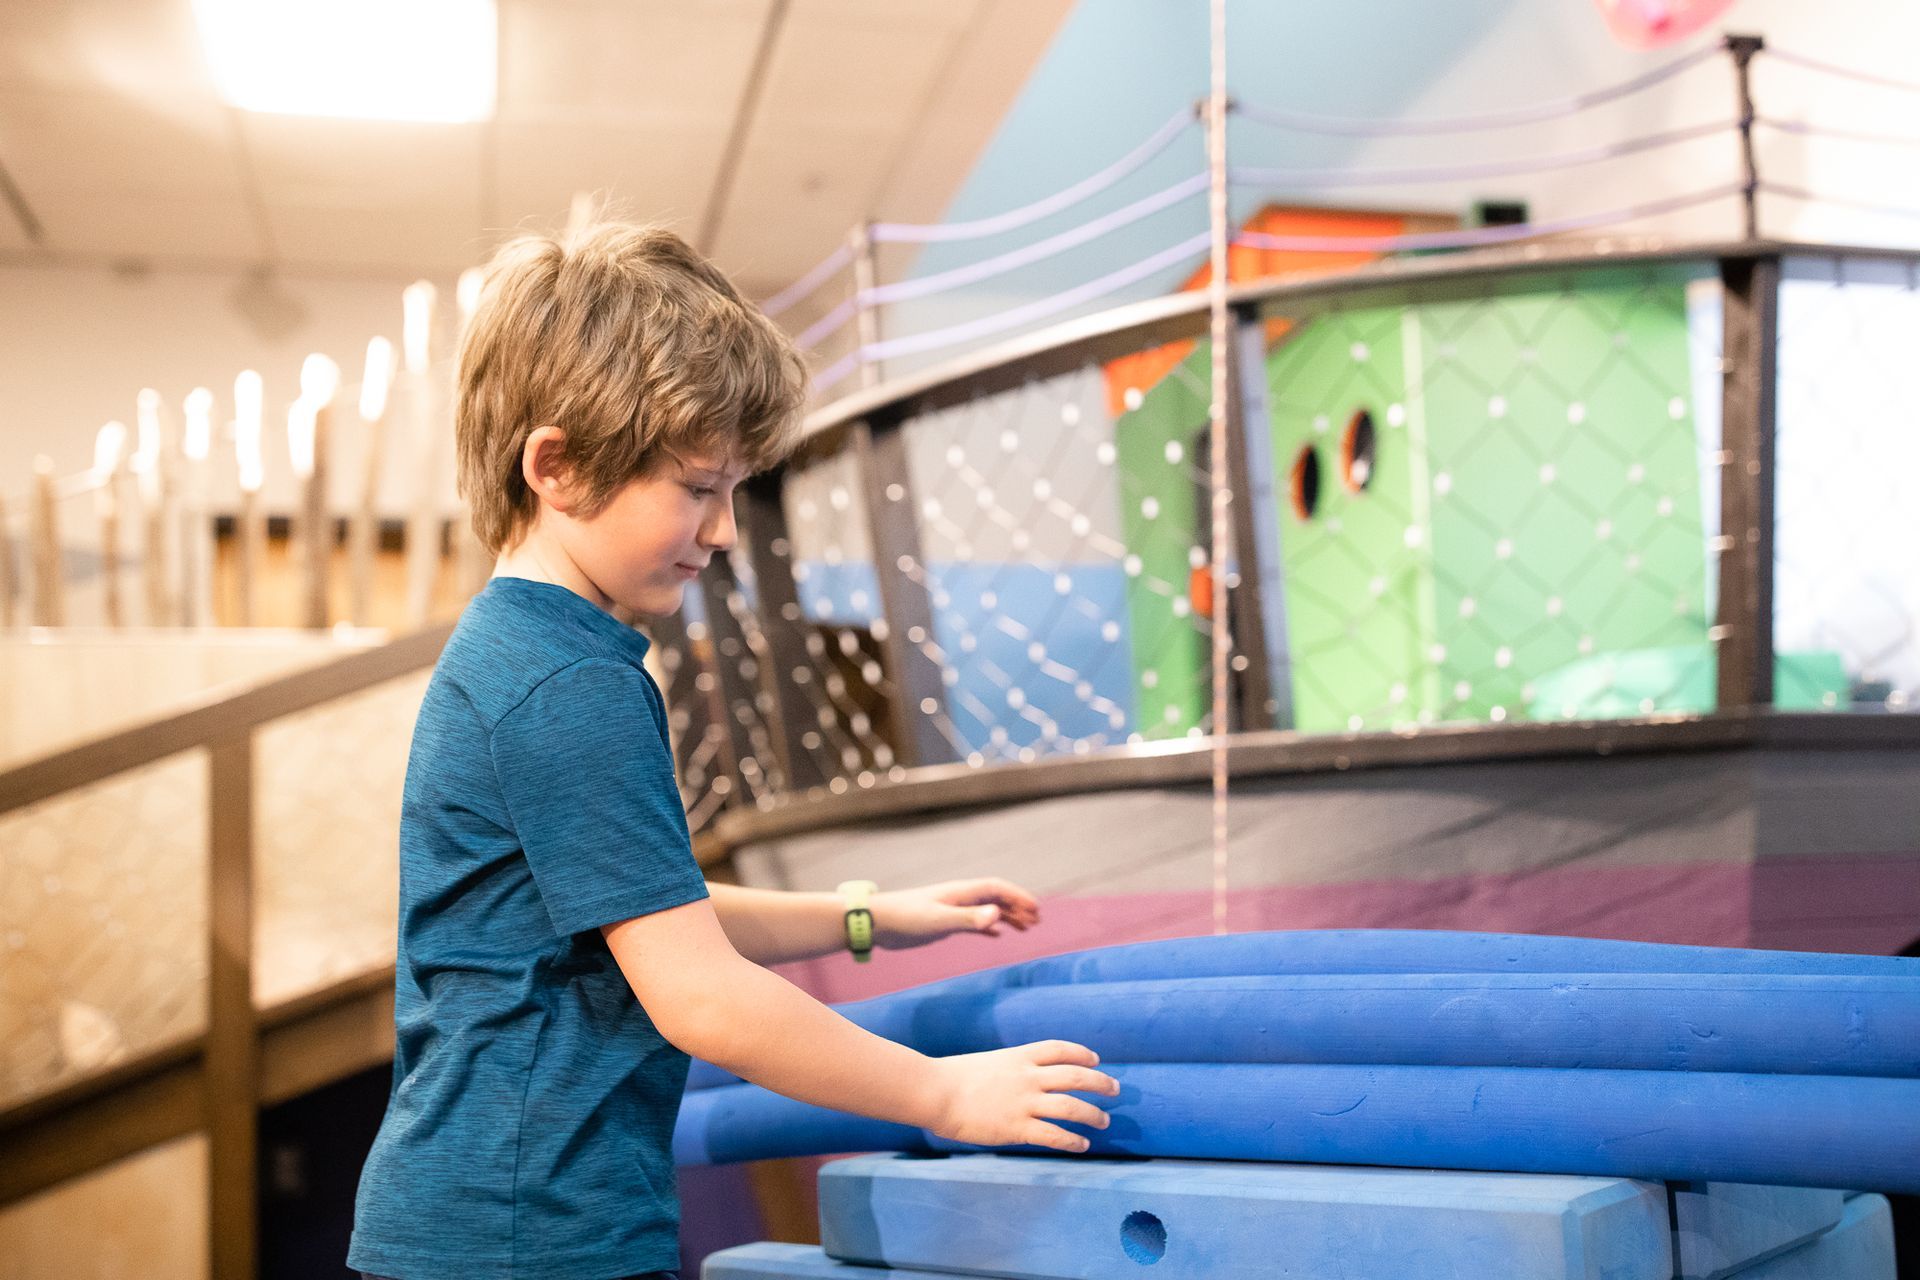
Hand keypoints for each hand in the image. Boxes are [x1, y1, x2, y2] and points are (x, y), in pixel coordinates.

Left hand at [871, 878, 1039, 950]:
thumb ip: (968, 919)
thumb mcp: (939, 921)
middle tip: (1036, 921)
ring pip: (987, 909)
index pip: (997, 889)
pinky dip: (988, 927)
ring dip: (1007, 916)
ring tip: (1025, 928)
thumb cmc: (906, 918)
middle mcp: (960, 898)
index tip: (1036, 910)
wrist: (877, 922)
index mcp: (961, 892)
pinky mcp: (943, 922)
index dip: (1018, 897)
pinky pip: (973, 922)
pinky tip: (996, 936)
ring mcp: (952, 909)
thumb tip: (998, 916)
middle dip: (1018, 906)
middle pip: (996, 898)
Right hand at [925, 1040, 1118, 1152]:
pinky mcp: (1017, 1128)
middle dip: (1099, 1082)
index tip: (1096, 1059)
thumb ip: (1008, 1070)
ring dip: (1092, 1113)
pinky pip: (1053, 1135)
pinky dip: (1072, 1140)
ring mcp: (1024, 1102)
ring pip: (1071, 1106)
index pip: (1059, 1049)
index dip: (1082, 1053)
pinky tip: (1082, 1144)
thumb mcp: (987, 1062)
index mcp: (1019, 1057)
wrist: (936, 1091)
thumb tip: (1021, 1081)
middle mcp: (1027, 1077)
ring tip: (1104, 1120)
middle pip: (1075, 1075)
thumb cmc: (952, 1078)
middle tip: (1115, 1088)